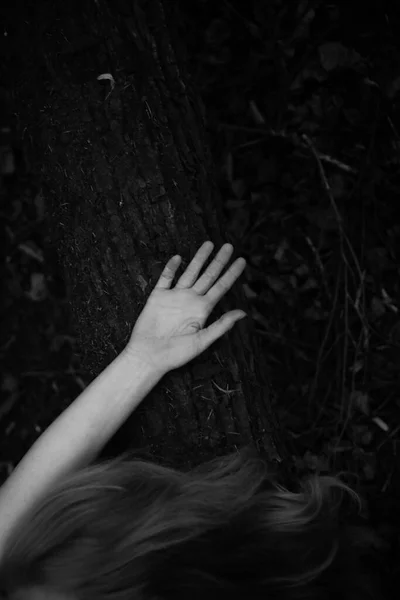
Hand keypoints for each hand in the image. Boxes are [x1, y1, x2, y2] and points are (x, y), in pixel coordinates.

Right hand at [125, 241, 246, 374]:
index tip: (242, 261)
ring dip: (199, 259)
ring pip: (190, 273)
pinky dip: (171, 268)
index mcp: (202, 310)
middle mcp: (190, 300)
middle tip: (229, 246)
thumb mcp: (202, 341)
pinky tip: (178, 258)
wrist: (148, 357)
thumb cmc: (176, 354)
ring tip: (209, 244)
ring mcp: (174, 297)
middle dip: (219, 261)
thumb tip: (243, 313)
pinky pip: (165, 278)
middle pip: (208, 276)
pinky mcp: (157, 297)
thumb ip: (221, 325)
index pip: (221, 287)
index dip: (232, 274)